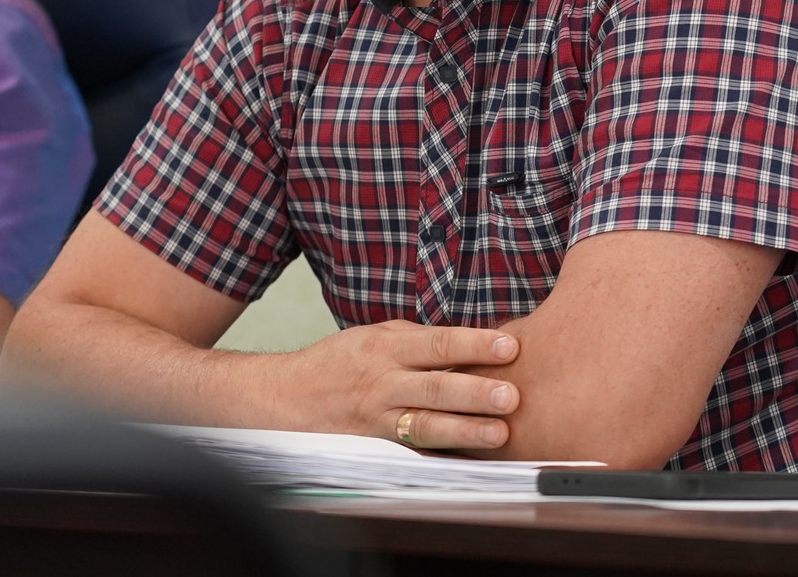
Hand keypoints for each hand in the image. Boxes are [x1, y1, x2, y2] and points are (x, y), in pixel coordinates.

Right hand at [278, 320, 520, 449]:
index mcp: (387, 347)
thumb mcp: (373, 337)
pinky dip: (442, 456)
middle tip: (512, 395)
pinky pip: (413, 451)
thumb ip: (417, 340)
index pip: (437, 343)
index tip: (508, 346)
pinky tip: (470, 461)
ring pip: (426, 424)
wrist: (286, 398)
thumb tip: (469, 343)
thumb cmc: (337, 364)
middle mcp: (384, 382)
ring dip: (465, 429)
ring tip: (499, 432)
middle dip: (475, 391)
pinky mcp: (375, 447)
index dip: (474, 344)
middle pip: (435, 386)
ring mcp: (379, 419)